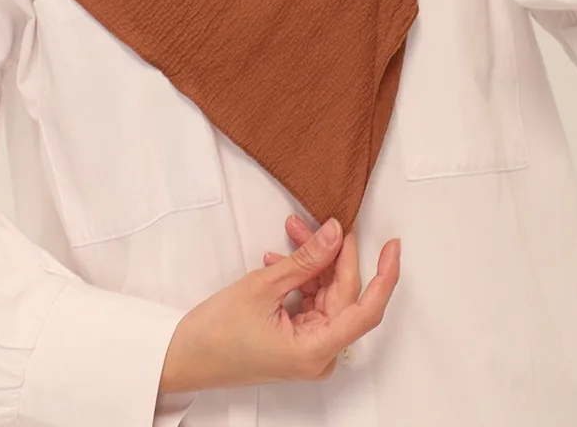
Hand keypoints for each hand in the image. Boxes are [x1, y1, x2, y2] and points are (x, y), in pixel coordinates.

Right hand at [159, 216, 400, 393]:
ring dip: (313, 261)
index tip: (393, 248)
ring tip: (294, 231)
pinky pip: (310, 301)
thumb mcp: (263, 286)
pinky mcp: (296, 339)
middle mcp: (318, 353)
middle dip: (333, 254)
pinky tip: (281, 259)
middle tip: (324, 222)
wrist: (183, 356)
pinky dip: (300, 276)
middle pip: (343, 295)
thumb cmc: (216, 335)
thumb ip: (305, 260)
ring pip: (326, 294)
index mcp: (315, 350)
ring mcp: (307, 347)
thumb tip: (335, 234)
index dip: (385, 276)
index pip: (366, 310)